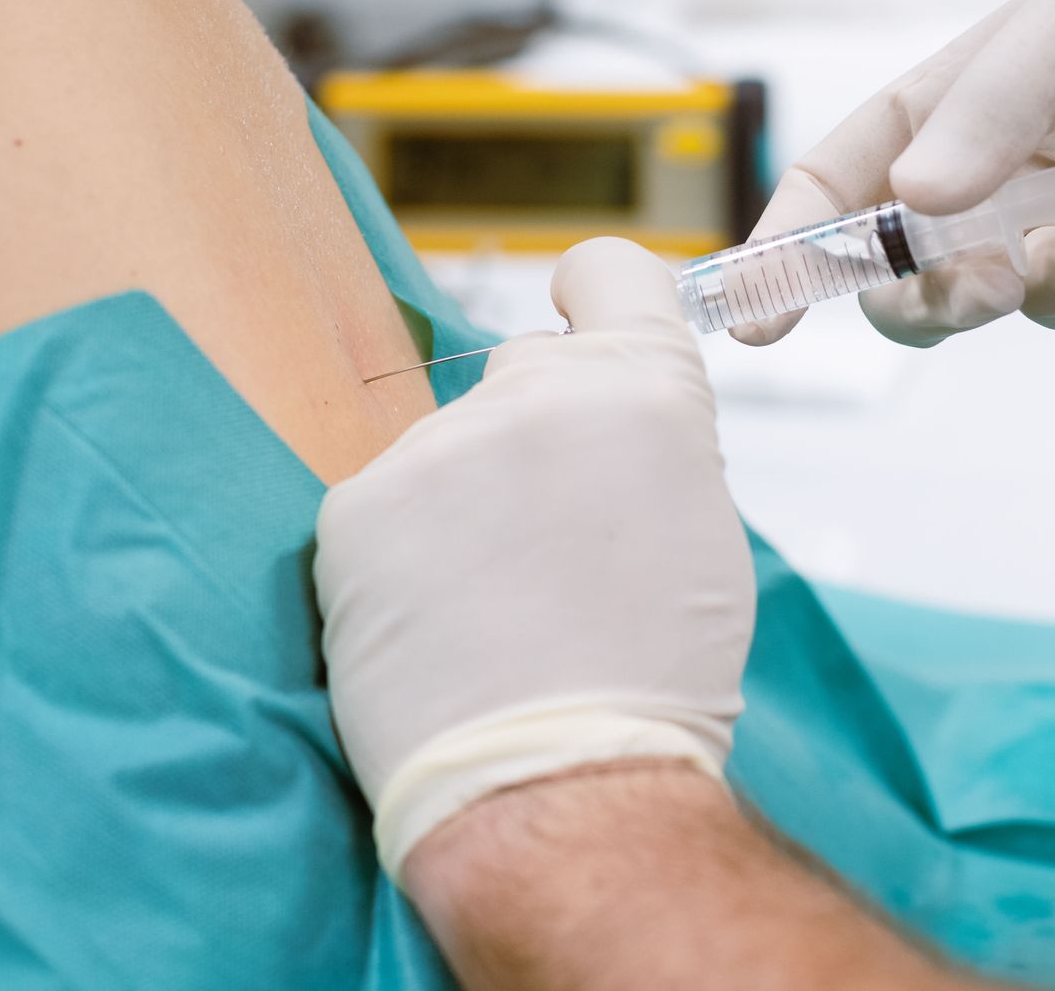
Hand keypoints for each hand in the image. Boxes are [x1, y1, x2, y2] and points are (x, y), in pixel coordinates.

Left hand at [315, 239, 754, 880]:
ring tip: (495, 608)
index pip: (607, 270)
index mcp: (646, 388)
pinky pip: (384, 510)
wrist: (560, 783)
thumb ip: (653, 440)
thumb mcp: (701, 529)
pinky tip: (440, 627)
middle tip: (550, 538)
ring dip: (465, 505)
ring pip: (449, 451)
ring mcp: (436, 447)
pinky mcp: (353, 509)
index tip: (581, 332)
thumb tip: (609, 425)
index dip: (597, 300)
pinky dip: (405, 559)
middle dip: (536, 436)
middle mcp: (538, 391)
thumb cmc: (655, 678)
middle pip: (524, 372)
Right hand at [735, 0, 1054, 350]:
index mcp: (963, 111)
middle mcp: (1007, 190)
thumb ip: (999, 96)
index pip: (846, 189)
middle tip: (989, 278)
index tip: (756, 316)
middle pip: (913, 285)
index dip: (791, 252)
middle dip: (933, 297)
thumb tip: (915, 200)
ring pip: (1023, 310)